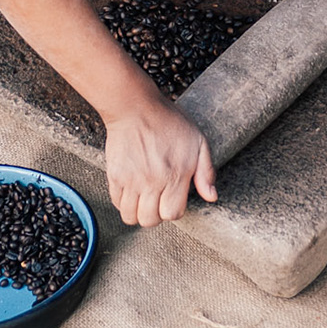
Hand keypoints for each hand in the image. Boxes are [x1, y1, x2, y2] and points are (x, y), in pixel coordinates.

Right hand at [101, 99, 218, 226]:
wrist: (135, 107)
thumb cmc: (169, 122)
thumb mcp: (199, 142)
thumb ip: (206, 172)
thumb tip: (211, 197)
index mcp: (175, 175)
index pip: (172, 214)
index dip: (173, 210)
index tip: (172, 199)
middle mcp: (152, 181)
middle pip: (150, 220)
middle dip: (155, 215)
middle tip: (157, 201)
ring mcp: (131, 180)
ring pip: (130, 216)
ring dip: (137, 212)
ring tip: (143, 199)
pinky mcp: (115, 175)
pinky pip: (115, 202)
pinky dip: (123, 202)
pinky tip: (131, 191)